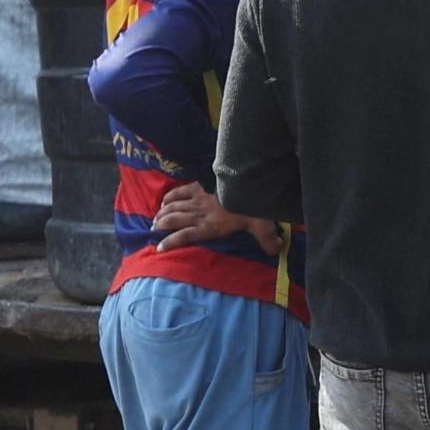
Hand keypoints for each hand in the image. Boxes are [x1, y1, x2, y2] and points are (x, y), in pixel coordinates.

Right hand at [148, 182, 275, 251]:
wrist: (245, 179)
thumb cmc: (253, 205)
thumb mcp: (263, 225)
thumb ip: (268, 240)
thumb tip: (277, 250)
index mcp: (211, 226)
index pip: (186, 236)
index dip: (171, 242)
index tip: (159, 248)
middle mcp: (200, 214)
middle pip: (174, 220)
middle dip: (161, 226)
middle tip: (153, 231)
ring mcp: (197, 198)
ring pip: (173, 206)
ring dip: (162, 213)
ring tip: (155, 220)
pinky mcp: (198, 185)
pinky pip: (179, 191)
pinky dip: (169, 196)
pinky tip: (164, 201)